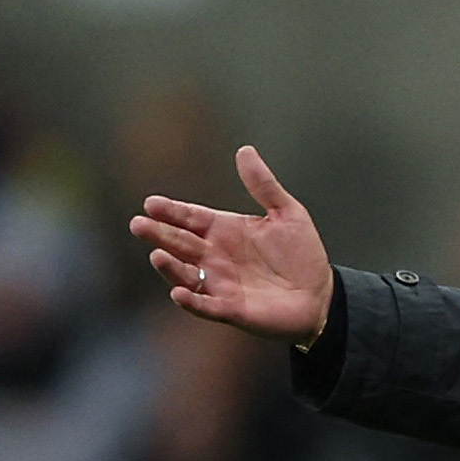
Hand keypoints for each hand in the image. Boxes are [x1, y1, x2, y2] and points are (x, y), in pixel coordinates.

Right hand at [131, 147, 336, 346]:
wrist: (321, 295)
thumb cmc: (302, 255)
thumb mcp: (287, 213)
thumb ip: (263, 185)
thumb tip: (244, 150)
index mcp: (225, 231)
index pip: (191, 218)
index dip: (171, 211)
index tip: (151, 203)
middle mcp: (216, 257)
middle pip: (181, 243)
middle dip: (159, 234)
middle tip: (138, 224)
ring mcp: (221, 284)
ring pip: (186, 274)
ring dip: (170, 266)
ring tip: (157, 254)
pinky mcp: (231, 310)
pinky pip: (205, 306)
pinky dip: (191, 301)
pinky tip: (178, 292)